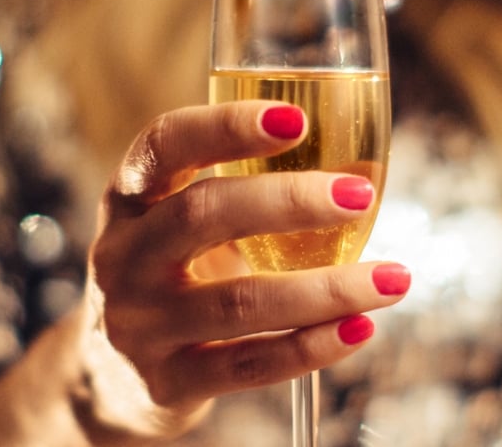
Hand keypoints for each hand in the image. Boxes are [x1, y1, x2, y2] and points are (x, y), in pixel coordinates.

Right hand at [87, 100, 411, 419]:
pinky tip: (360, 329)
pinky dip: (312, 347)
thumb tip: (357, 166)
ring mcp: (140, 325)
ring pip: (239, 301)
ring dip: (326, 288)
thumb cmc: (169, 277)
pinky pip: (249, 364)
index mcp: (128, 199)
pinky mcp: (167, 383)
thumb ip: (237, 194)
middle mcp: (122, 257)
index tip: (295, 119)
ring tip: (393, 279)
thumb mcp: (176, 227)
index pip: (164, 144)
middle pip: (202, 214)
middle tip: (360, 195)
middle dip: (290, 201)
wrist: (107, 379)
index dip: (225, 126)